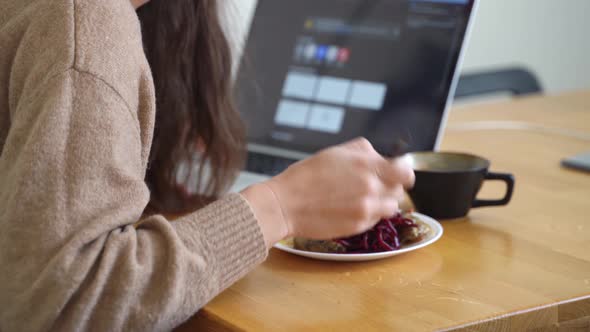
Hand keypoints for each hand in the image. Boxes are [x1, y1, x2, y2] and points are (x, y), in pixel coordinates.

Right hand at [242, 138, 414, 246]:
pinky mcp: (360, 225)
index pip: (405, 170)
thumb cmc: (306, 177)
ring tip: (361, 200)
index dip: (403, 172)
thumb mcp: (335, 153)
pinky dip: (369, 215)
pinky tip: (350, 210)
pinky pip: (376, 219)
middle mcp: (371, 185)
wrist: (286, 205)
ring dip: (381, 203)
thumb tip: (381, 155)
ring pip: (391, 206)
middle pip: (400, 189)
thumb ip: (363, 151)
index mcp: (366, 164)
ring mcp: (367, 207)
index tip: (398, 173)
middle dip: (389, 187)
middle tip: (371, 187)